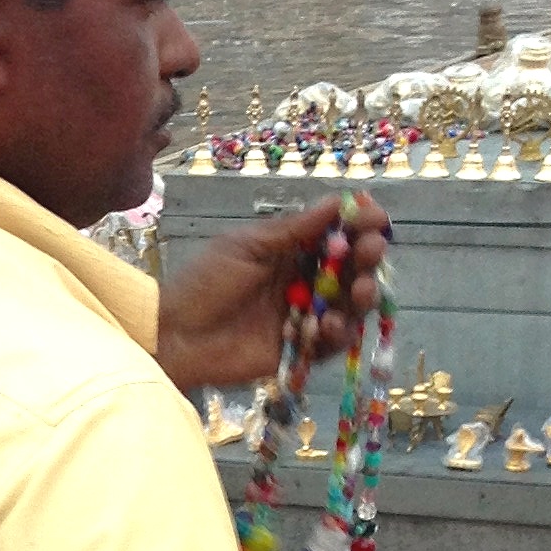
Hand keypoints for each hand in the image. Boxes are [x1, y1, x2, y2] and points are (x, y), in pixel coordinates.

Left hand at [155, 194, 390, 396]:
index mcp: (289, 249)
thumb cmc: (202, 283)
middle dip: (367, 257)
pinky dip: (339, 332)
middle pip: (350, 268)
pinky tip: (331, 324)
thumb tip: (338, 201)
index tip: (376, 218)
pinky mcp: (299, 349)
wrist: (174, 335)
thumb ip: (293, 229)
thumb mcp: (245, 246)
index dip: (359, 225)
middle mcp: (302, 280)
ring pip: (349, 305)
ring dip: (361, 295)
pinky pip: (332, 342)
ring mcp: (303, 315)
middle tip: (371, 251)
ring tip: (358, 290)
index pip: (336, 234)